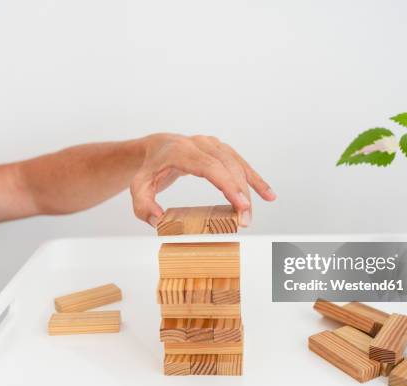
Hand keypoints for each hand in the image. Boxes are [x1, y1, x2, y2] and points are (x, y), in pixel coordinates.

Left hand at [130, 133, 275, 226]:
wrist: (156, 148)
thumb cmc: (149, 170)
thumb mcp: (138, 187)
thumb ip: (143, 205)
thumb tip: (158, 220)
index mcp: (181, 151)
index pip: (209, 167)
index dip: (227, 185)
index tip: (240, 205)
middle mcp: (200, 144)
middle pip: (227, 168)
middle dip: (239, 194)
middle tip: (244, 221)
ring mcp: (213, 145)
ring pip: (237, 166)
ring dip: (249, 190)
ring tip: (250, 215)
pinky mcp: (222, 150)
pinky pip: (241, 164)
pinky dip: (255, 180)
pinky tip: (268, 195)